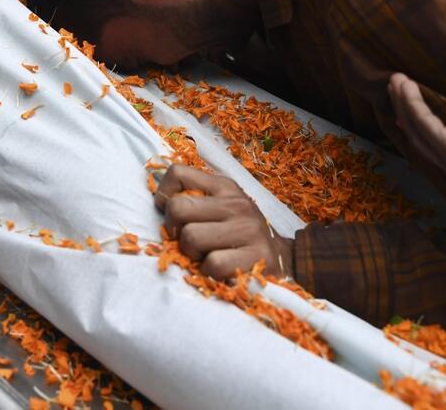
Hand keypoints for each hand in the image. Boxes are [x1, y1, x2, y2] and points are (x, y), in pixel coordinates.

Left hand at [154, 164, 292, 279]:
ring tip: (206, 256)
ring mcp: (248, 228)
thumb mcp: (221, 207)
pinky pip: (212, 263)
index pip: (177, 173)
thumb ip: (195, 199)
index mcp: (224, 186)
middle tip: (187, 241)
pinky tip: (220, 271)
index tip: (173, 215)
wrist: (285, 259)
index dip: (163, 196)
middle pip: (177, 208)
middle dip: (174, 230)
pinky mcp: (256, 256)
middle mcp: (235, 202)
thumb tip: (159, 201)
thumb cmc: (240, 235)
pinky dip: (209, 272)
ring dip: (191, 254)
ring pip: (190, 237)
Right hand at [388, 73, 445, 227]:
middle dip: (406, 111)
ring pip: (417, 130)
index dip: (422, 128)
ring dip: (404, 103)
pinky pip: (424, 124)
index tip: (409, 112)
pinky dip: (413, 104)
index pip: (439, 148)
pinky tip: (406, 86)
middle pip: (420, 138)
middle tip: (394, 86)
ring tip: (395, 79)